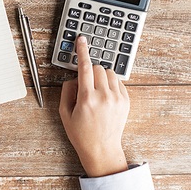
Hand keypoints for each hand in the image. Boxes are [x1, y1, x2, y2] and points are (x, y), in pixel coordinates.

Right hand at [59, 36, 128, 177]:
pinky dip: (110, 84)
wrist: (102, 149)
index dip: (82, 51)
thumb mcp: (65, 113)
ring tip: (96, 91)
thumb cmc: (81, 134)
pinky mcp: (125, 101)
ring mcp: (117, 99)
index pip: (85, 67)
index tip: (82, 40)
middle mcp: (104, 96)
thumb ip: (66, 91)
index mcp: (87, 98)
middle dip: (91, 71)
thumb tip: (74, 77)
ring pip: (109, 73)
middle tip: (86, 85)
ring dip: (101, 77)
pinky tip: (105, 97)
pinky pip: (118, 82)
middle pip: (98, 68)